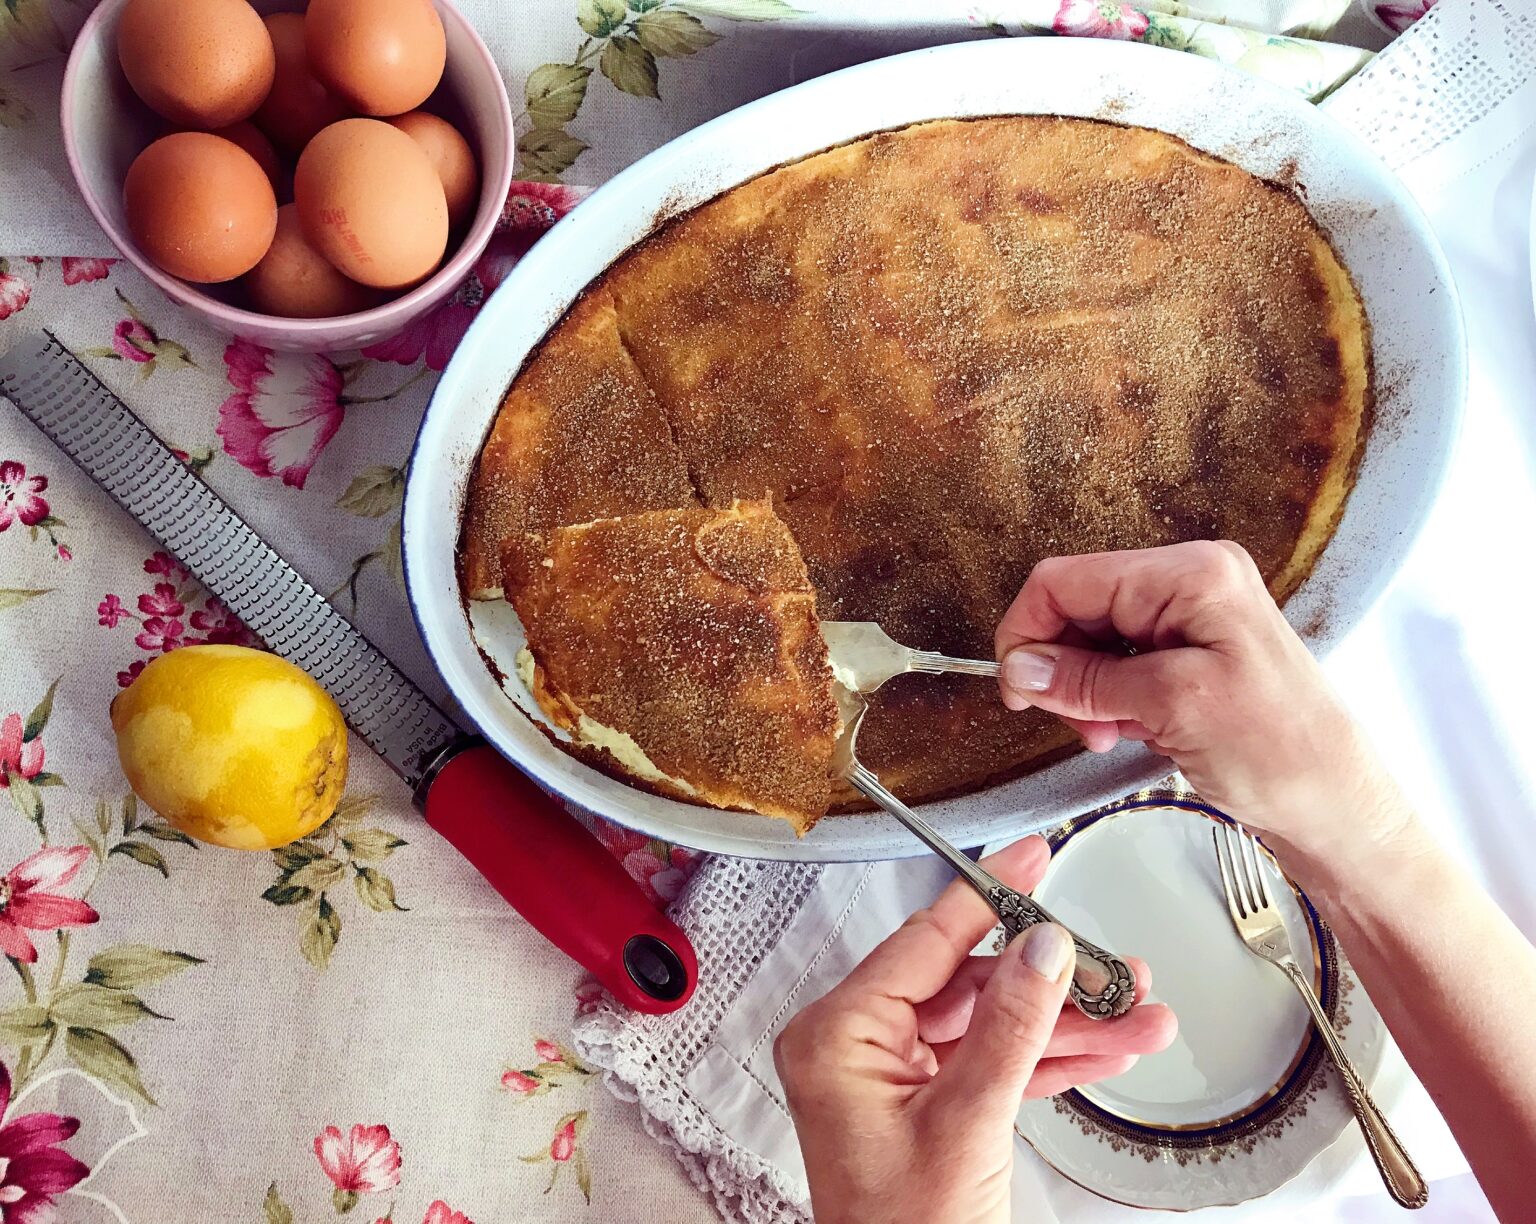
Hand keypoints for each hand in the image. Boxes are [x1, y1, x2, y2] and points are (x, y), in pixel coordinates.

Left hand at [775, 837, 1174, 1223]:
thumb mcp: (969, 1121)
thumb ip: (1011, 1026)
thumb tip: (1043, 951)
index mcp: (837, 1035)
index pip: (924, 940)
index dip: (988, 895)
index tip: (1030, 856)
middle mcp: (855, 1047)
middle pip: (966, 981)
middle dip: (1052, 981)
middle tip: (1113, 966)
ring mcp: (889, 1077)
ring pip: (988, 1023)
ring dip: (1065, 1023)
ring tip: (1134, 1013)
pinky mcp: (923, 1106)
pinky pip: (989, 1062)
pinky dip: (1045, 1059)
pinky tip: (1103, 1048)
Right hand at [993, 541, 1409, 860]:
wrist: (1337, 809)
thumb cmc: (1285, 754)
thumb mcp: (1171, 707)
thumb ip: (1087, 679)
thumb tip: (1022, 667)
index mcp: (1191, 574)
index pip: (1066, 579)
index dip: (1028, 631)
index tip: (1016, 687)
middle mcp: (1191, 582)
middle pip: (1077, 607)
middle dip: (1062, 667)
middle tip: (1076, 723)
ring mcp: (1192, 618)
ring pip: (1093, 640)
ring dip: (1085, 691)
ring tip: (1107, 734)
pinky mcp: (1191, 654)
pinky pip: (1121, 665)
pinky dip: (1110, 700)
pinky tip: (1129, 730)